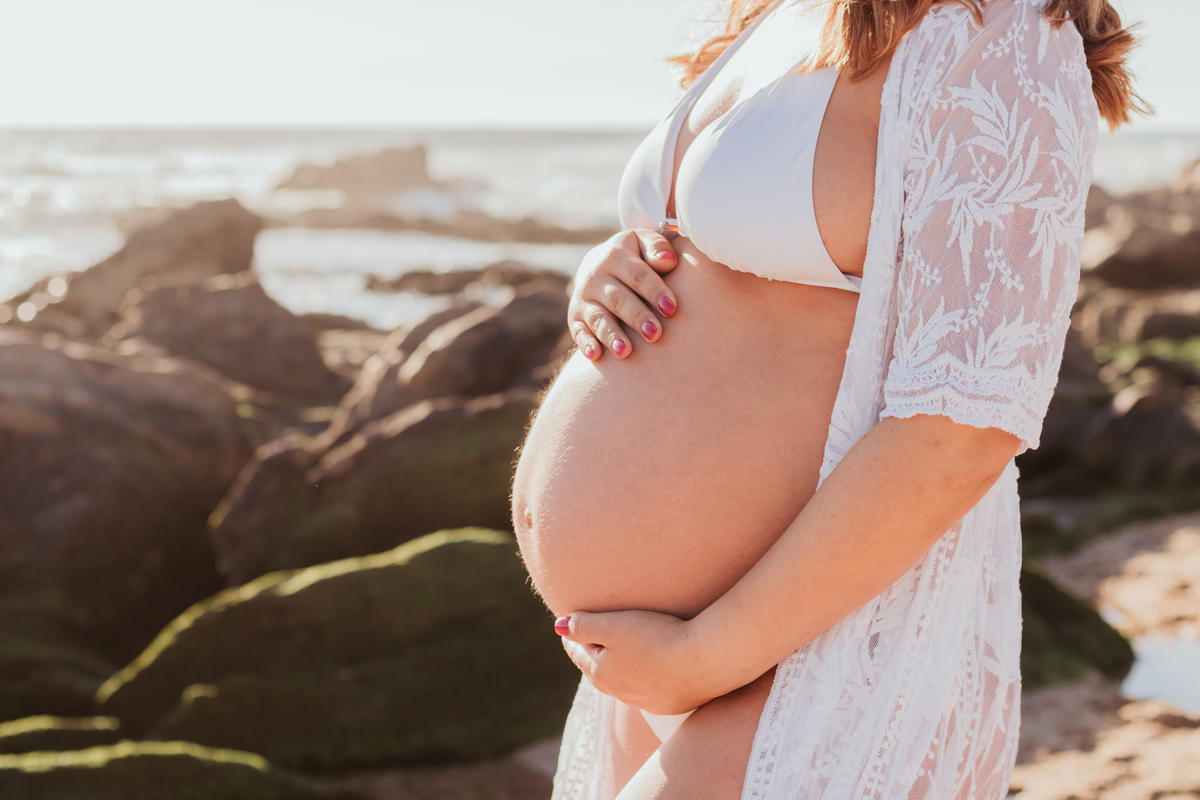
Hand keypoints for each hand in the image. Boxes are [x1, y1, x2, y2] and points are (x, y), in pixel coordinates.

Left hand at [555, 609, 716, 714]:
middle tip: (592, 637)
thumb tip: (558, 626)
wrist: (706, 662)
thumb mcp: (613, 625)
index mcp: (601, 674)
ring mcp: (648, 702)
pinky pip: (651, 688)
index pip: (579, 653)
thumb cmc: (656, 638)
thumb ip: (583, 625)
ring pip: (625, 681)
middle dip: (594, 653)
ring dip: (621, 667)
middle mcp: (621, 694)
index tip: (570, 625)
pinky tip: (654, 668)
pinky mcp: (673, 704)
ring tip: (623, 651)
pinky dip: (647, 676)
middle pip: (600, 669)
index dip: (573, 636)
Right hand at [568, 229, 678, 359]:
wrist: (599, 264)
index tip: (671, 308)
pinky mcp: (575, 316)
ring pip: (598, 318)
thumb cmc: (636, 256)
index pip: (638, 274)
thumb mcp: (644, 243)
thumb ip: (657, 247)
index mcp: (616, 255)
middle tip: (655, 335)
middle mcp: (596, 276)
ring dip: (611, 335)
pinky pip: (579, 331)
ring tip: (625, 352)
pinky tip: (596, 356)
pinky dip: (586, 343)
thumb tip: (668, 261)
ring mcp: (584, 297)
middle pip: (618, 299)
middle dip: (636, 317)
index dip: (654, 291)